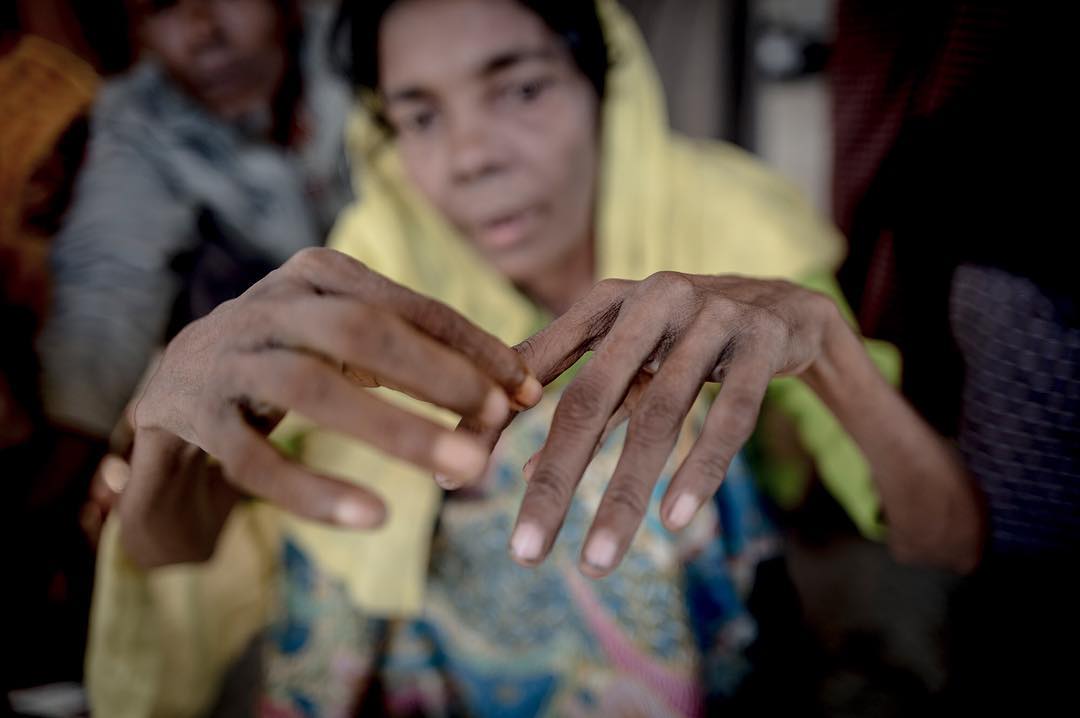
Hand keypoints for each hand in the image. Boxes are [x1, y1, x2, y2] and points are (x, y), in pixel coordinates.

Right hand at [119, 247, 540, 567]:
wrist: (173, 389)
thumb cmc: (286, 363)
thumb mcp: (348, 345)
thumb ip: (418, 356)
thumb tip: (519, 391)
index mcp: (316, 274)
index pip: (407, 306)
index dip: (472, 346)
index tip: (526, 390)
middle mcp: (267, 304)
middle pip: (361, 331)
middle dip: (438, 376)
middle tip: (499, 421)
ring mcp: (223, 357)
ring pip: (311, 388)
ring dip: (395, 430)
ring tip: (462, 468)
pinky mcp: (186, 416)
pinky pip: (254, 459)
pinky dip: (314, 490)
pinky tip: (373, 516)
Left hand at [504, 272, 840, 576]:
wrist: (787, 305)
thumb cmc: (689, 339)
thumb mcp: (631, 358)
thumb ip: (582, 404)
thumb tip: (517, 474)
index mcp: (606, 301)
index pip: (533, 366)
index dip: (490, 421)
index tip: (449, 480)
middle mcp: (651, 300)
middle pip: (590, 400)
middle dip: (555, 482)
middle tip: (524, 553)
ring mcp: (711, 316)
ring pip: (660, 416)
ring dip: (624, 495)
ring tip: (597, 560)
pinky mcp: (764, 341)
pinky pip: (730, 414)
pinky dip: (701, 468)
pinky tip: (675, 520)